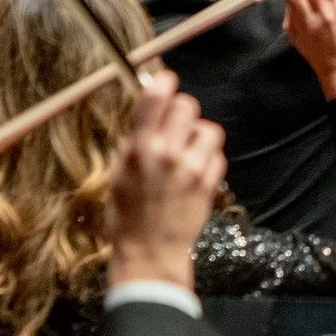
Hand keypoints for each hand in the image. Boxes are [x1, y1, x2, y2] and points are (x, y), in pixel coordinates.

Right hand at [107, 71, 224, 291]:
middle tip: (175, 127)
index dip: (163, 83)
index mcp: (139, 150)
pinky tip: (195, 171)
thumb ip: (134, 143)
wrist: (150, 254)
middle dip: (181, 112)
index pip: (155, 99)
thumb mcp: (118, 175)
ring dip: (198, 136)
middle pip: (187, 105)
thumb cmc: (127, 216)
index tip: (165, 81)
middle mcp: (166, 154)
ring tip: (187, 152)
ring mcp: (190, 169)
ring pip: (208, 128)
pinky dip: (209, 159)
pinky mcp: (209, 183)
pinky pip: (217, 155)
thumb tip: (148, 110)